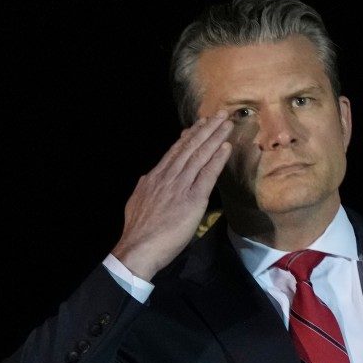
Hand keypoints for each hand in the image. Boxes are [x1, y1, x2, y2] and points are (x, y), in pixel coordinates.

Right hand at [109, 115, 233, 281]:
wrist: (139, 247)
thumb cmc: (138, 230)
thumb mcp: (136, 201)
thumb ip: (145, 187)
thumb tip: (148, 178)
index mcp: (154, 177)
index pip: (175, 151)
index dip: (189, 136)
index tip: (199, 124)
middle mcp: (168, 177)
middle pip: (190, 148)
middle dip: (206, 130)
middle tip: (219, 115)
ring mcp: (180, 186)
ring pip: (200, 156)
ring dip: (215, 138)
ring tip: (226, 124)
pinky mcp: (193, 200)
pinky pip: (207, 175)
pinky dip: (217, 160)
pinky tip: (226, 148)